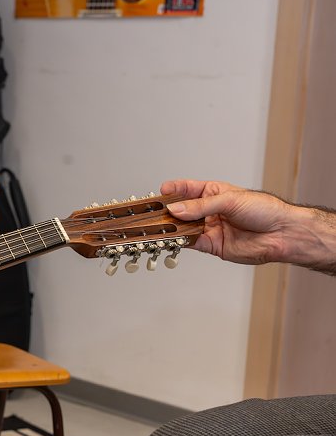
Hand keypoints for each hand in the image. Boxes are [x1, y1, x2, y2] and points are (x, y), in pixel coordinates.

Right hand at [160, 179, 298, 265]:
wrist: (282, 233)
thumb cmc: (264, 210)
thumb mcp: (229, 200)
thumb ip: (200, 206)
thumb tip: (176, 209)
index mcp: (213, 192)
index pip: (187, 189)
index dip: (172, 190)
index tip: (160, 192)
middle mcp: (209, 211)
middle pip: (181, 210)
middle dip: (168, 211)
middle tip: (153, 213)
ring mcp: (209, 228)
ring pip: (183, 227)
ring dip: (171, 228)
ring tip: (158, 227)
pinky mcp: (212, 245)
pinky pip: (190, 243)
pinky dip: (180, 241)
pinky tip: (172, 238)